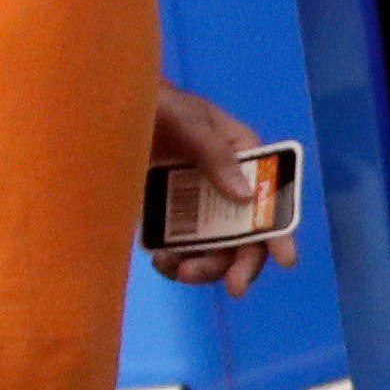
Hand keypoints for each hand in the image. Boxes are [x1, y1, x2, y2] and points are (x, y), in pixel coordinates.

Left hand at [144, 82, 293, 296]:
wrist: (102, 105)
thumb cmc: (152, 101)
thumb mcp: (186, 119)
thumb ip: (214, 153)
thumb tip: (246, 196)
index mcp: (241, 154)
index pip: (271, 195)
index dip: (281, 228)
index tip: (286, 260)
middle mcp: (224, 184)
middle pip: (246, 233)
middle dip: (241, 262)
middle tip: (235, 288)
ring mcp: (194, 203)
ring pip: (214, 249)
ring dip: (205, 268)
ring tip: (178, 270)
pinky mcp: (165, 217)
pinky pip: (179, 250)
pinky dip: (174, 263)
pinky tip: (160, 260)